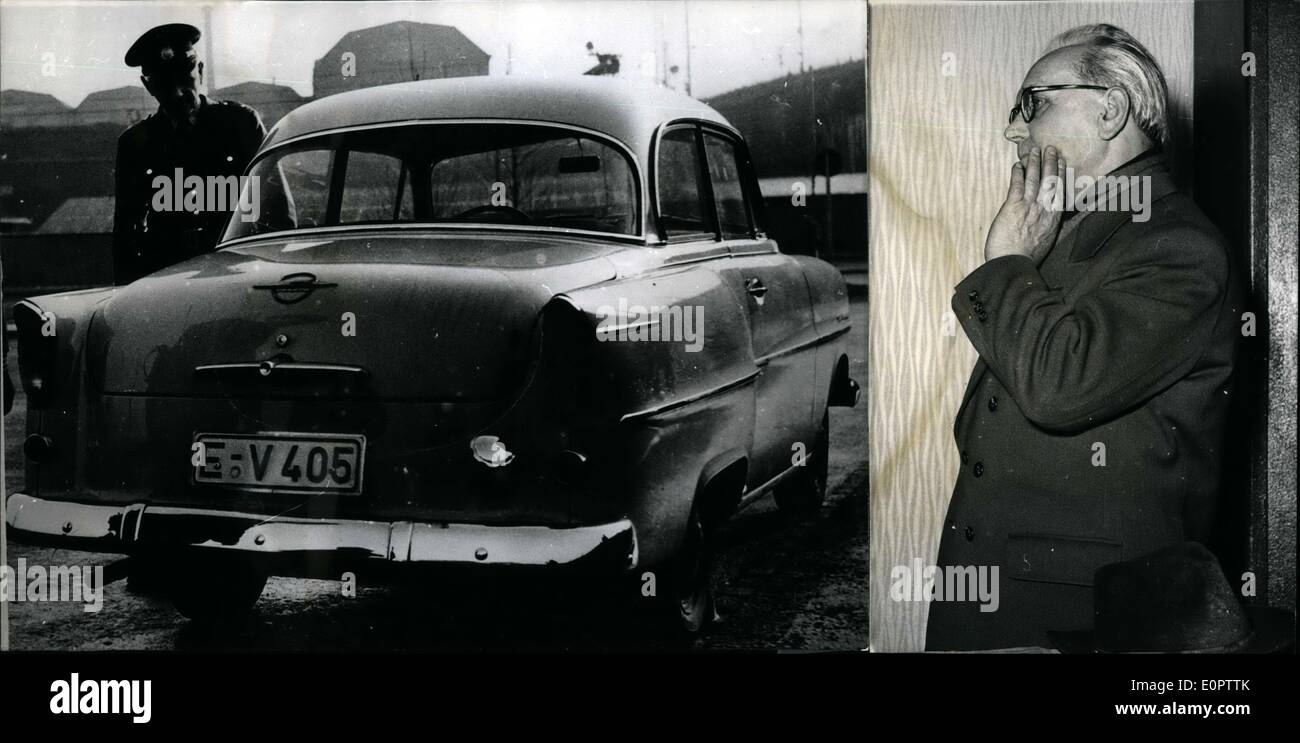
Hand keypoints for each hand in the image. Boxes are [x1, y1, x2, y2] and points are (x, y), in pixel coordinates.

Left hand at [984, 146, 1066, 263]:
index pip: (1060, 190)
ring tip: (1034, 151)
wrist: (1013, 265)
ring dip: (1034, 163)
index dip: (1061, 174)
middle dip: (1050, 162)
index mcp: (1054, 218)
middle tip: (1051, 148)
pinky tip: (1017, 165)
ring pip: (1034, 179)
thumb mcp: (1048, 241)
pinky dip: (1018, 174)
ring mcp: (1029, 207)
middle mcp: (1044, 209)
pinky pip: (1017, 185)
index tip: (1062, 162)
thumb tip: (1053, 220)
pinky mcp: (1013, 207)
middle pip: (1050, 180)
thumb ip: (1051, 227)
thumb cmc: (1028, 257)